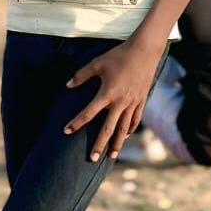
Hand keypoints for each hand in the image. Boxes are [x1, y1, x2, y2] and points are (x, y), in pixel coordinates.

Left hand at [63, 39, 165, 160]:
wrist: (144, 51)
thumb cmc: (118, 55)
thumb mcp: (97, 63)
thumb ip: (81, 75)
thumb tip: (68, 85)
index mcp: (107, 93)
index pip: (89, 113)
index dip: (77, 123)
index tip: (66, 131)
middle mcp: (120, 102)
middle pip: (108, 129)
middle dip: (99, 145)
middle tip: (92, 159)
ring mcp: (132, 103)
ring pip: (123, 129)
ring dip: (117, 144)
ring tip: (111, 156)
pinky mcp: (142, 100)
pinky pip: (135, 120)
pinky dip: (130, 130)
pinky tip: (125, 136)